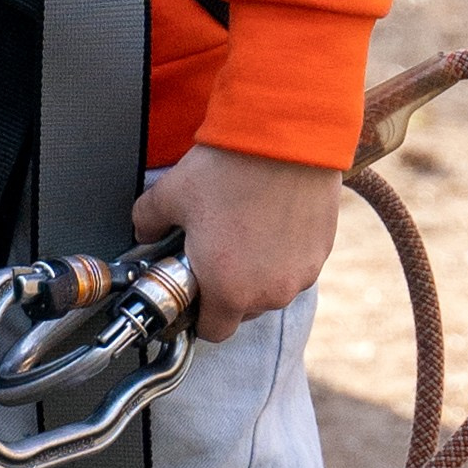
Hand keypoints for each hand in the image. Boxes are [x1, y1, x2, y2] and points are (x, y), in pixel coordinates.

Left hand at [131, 141, 340, 342]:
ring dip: (259, 273)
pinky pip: (297, 265)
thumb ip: (147, 222)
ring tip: (245, 231)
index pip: (212, 331)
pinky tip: (271, 220)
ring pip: (273, 288)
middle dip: (228, 290)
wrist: (285, 136)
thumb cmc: (228, 169)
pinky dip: (284, 253)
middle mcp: (269, 292)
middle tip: (215, 250)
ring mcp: (301, 274)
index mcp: (227, 290)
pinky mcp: (323, 251)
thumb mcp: (169, 194)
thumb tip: (145, 232)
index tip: (192, 292)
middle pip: (244, 310)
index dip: (198, 316)